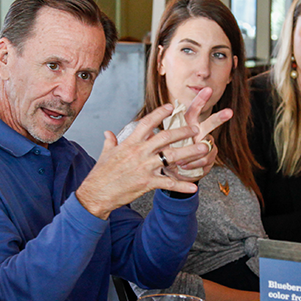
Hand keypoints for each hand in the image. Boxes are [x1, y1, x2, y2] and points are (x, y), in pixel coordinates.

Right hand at [76, 98, 229, 218]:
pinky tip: (193, 186)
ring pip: (172, 157)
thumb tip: (108, 133)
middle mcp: (139, 152)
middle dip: (183, 131)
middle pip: (165, 137)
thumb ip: (110, 141)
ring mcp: (144, 167)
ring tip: (204, 148)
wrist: (96, 193)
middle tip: (196, 128)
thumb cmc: (101, 174)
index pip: (147, 123)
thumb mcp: (105, 154)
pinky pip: (168, 183)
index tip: (172, 107)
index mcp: (130, 143)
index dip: (160, 113)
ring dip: (190, 152)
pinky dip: (182, 185)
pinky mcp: (147, 183)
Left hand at [164, 87, 231, 182]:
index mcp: (188, 125)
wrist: (172, 172)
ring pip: (206, 148)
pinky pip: (205, 161)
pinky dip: (193, 165)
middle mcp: (200, 133)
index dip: (201, 99)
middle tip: (229, 112)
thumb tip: (165, 123)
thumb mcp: (163, 141)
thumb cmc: (168, 152)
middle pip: (211, 124)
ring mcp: (207, 146)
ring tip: (180, 162)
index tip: (208, 89)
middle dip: (220, 117)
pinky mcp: (210, 160)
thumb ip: (166, 132)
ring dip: (192, 156)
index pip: (195, 110)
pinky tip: (185, 167)